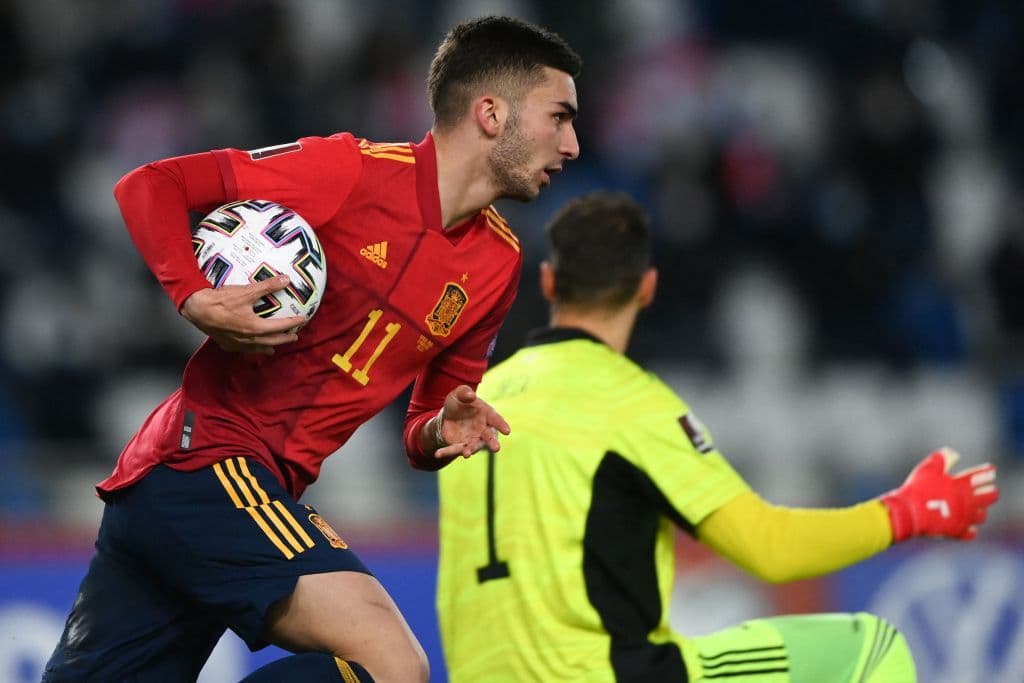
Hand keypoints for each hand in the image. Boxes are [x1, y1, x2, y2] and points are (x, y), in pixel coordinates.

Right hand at [180, 275, 306, 354]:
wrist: (197, 309)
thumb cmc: (221, 301)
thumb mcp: (246, 291)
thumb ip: (267, 286)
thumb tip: (285, 280)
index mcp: (255, 327)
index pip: (279, 327)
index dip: (292, 323)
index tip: (301, 320)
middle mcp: (247, 339)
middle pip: (271, 341)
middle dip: (284, 339)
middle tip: (294, 337)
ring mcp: (236, 343)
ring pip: (256, 348)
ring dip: (268, 347)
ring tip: (274, 348)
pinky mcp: (225, 343)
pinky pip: (242, 349)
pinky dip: (250, 349)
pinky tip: (249, 347)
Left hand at [430, 385, 510, 458]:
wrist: (449, 416)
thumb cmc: (459, 402)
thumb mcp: (459, 394)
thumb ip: (465, 393)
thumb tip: (471, 396)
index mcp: (486, 414)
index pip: (495, 419)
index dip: (501, 425)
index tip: (507, 431)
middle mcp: (482, 429)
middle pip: (489, 437)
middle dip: (492, 442)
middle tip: (496, 448)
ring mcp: (472, 439)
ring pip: (473, 446)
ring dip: (470, 450)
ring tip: (466, 454)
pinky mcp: (461, 445)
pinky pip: (454, 449)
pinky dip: (447, 452)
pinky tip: (438, 454)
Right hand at [880, 447, 998, 542]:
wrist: (908, 513)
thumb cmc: (917, 489)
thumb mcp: (928, 468)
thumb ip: (943, 458)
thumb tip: (954, 453)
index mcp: (962, 485)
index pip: (982, 476)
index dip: (987, 472)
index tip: (990, 469)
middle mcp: (968, 502)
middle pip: (991, 496)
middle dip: (990, 491)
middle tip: (988, 489)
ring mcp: (964, 518)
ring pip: (982, 515)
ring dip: (980, 510)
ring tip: (976, 507)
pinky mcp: (957, 532)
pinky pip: (971, 532)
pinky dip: (970, 528)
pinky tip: (966, 525)